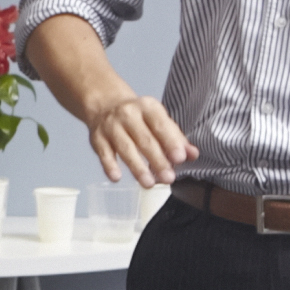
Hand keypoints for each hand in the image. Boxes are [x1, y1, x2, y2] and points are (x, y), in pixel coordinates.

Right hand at [81, 87, 195, 187]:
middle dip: (157, 160)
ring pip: (125, 148)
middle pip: (145, 140)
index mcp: (148, 107)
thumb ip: (176, 138)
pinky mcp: (97, 138)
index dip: (171, 142)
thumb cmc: (137, 117)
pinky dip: (109, 166)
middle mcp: (128, 114)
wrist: (105, 105)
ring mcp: (111, 126)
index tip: (180, 158)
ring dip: (137, 167)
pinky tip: (117, 177)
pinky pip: (103, 154)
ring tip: (149, 183)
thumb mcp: (158, 120)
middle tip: (168, 177)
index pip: (161, 126)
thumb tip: (192, 154)